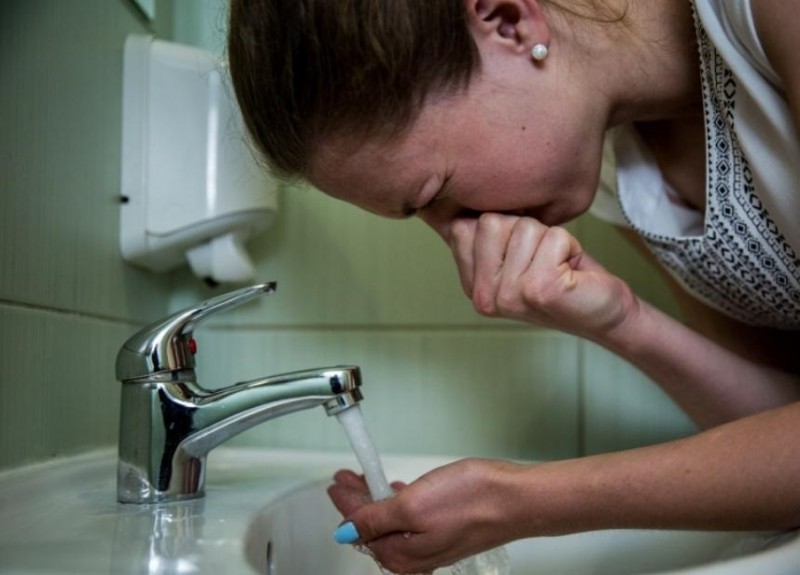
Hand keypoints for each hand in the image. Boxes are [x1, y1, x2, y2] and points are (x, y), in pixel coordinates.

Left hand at [327, 459, 521, 573]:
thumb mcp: (412, 506)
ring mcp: (430, 543)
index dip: (344, 503)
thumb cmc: (472, 502)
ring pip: (390, 521)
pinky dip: (396, 502)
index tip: (335, 484)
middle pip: (372, 527)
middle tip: (344, 478)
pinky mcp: (444, 529)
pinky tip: (395, 490)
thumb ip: (376, 519)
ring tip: (364, 479)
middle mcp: (414, 555)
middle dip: (356, 501)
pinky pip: (410, 518)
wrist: (515, 499)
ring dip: (374, 499)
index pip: (359, 527)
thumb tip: (347, 531)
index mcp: (400, 554)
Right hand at [429, 212, 637, 340]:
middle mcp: (483, 295)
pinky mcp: (538, 290)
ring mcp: (508, 296)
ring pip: (525, 227)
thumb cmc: (561, 277)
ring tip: (556, 265)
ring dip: (550, 239)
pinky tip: (569, 272)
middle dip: (526, 229)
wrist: (603, 314)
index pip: (462, 225)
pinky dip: (570, 246)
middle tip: (542, 258)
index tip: (518, 250)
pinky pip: (554, 237)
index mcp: (472, 285)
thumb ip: (483, 232)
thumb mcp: (512, 252)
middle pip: (492, 221)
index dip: (500, 224)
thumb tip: (446, 198)